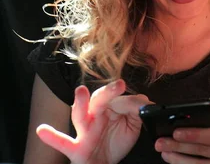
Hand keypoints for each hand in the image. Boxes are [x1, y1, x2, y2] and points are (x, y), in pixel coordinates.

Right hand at [36, 79, 152, 163]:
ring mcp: (84, 132)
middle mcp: (95, 117)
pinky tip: (42, 130)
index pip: (119, 100)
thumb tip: (143, 100)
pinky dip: (52, 137)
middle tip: (119, 85)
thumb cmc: (115, 141)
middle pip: (99, 101)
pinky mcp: (76, 148)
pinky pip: (63, 143)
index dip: (131, 102)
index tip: (143, 104)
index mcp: (108, 109)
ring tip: (80, 92)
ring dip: (80, 104)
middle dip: (107, 92)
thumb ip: (136, 112)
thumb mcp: (132, 125)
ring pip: (80, 115)